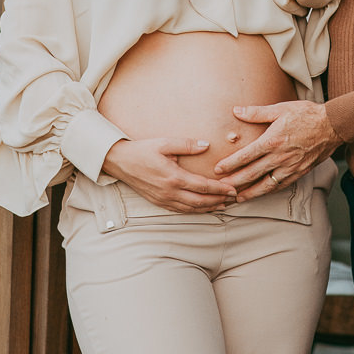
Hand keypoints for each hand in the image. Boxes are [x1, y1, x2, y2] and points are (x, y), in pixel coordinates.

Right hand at [103, 138, 238, 212]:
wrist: (120, 162)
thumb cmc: (142, 150)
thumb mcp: (164, 143)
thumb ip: (187, 145)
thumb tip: (206, 145)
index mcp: (173, 177)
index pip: (203, 186)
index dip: (220, 189)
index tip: (233, 189)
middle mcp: (170, 192)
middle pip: (200, 201)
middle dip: (218, 200)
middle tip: (233, 198)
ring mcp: (164, 200)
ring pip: (191, 209)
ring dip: (209, 208)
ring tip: (223, 204)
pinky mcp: (159, 202)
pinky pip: (181, 210)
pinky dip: (195, 210)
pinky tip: (202, 208)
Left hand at [213, 101, 340, 200]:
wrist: (332, 125)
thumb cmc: (306, 114)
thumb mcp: (280, 108)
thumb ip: (257, 112)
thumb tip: (236, 110)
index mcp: (273, 140)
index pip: (246, 155)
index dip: (231, 164)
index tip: (218, 169)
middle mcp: (280, 157)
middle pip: (252, 173)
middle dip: (234, 182)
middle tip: (219, 188)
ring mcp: (290, 167)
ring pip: (265, 184)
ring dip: (249, 192)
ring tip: (236, 198)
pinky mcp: (299, 172)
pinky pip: (280, 185)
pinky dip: (267, 191)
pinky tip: (259, 193)